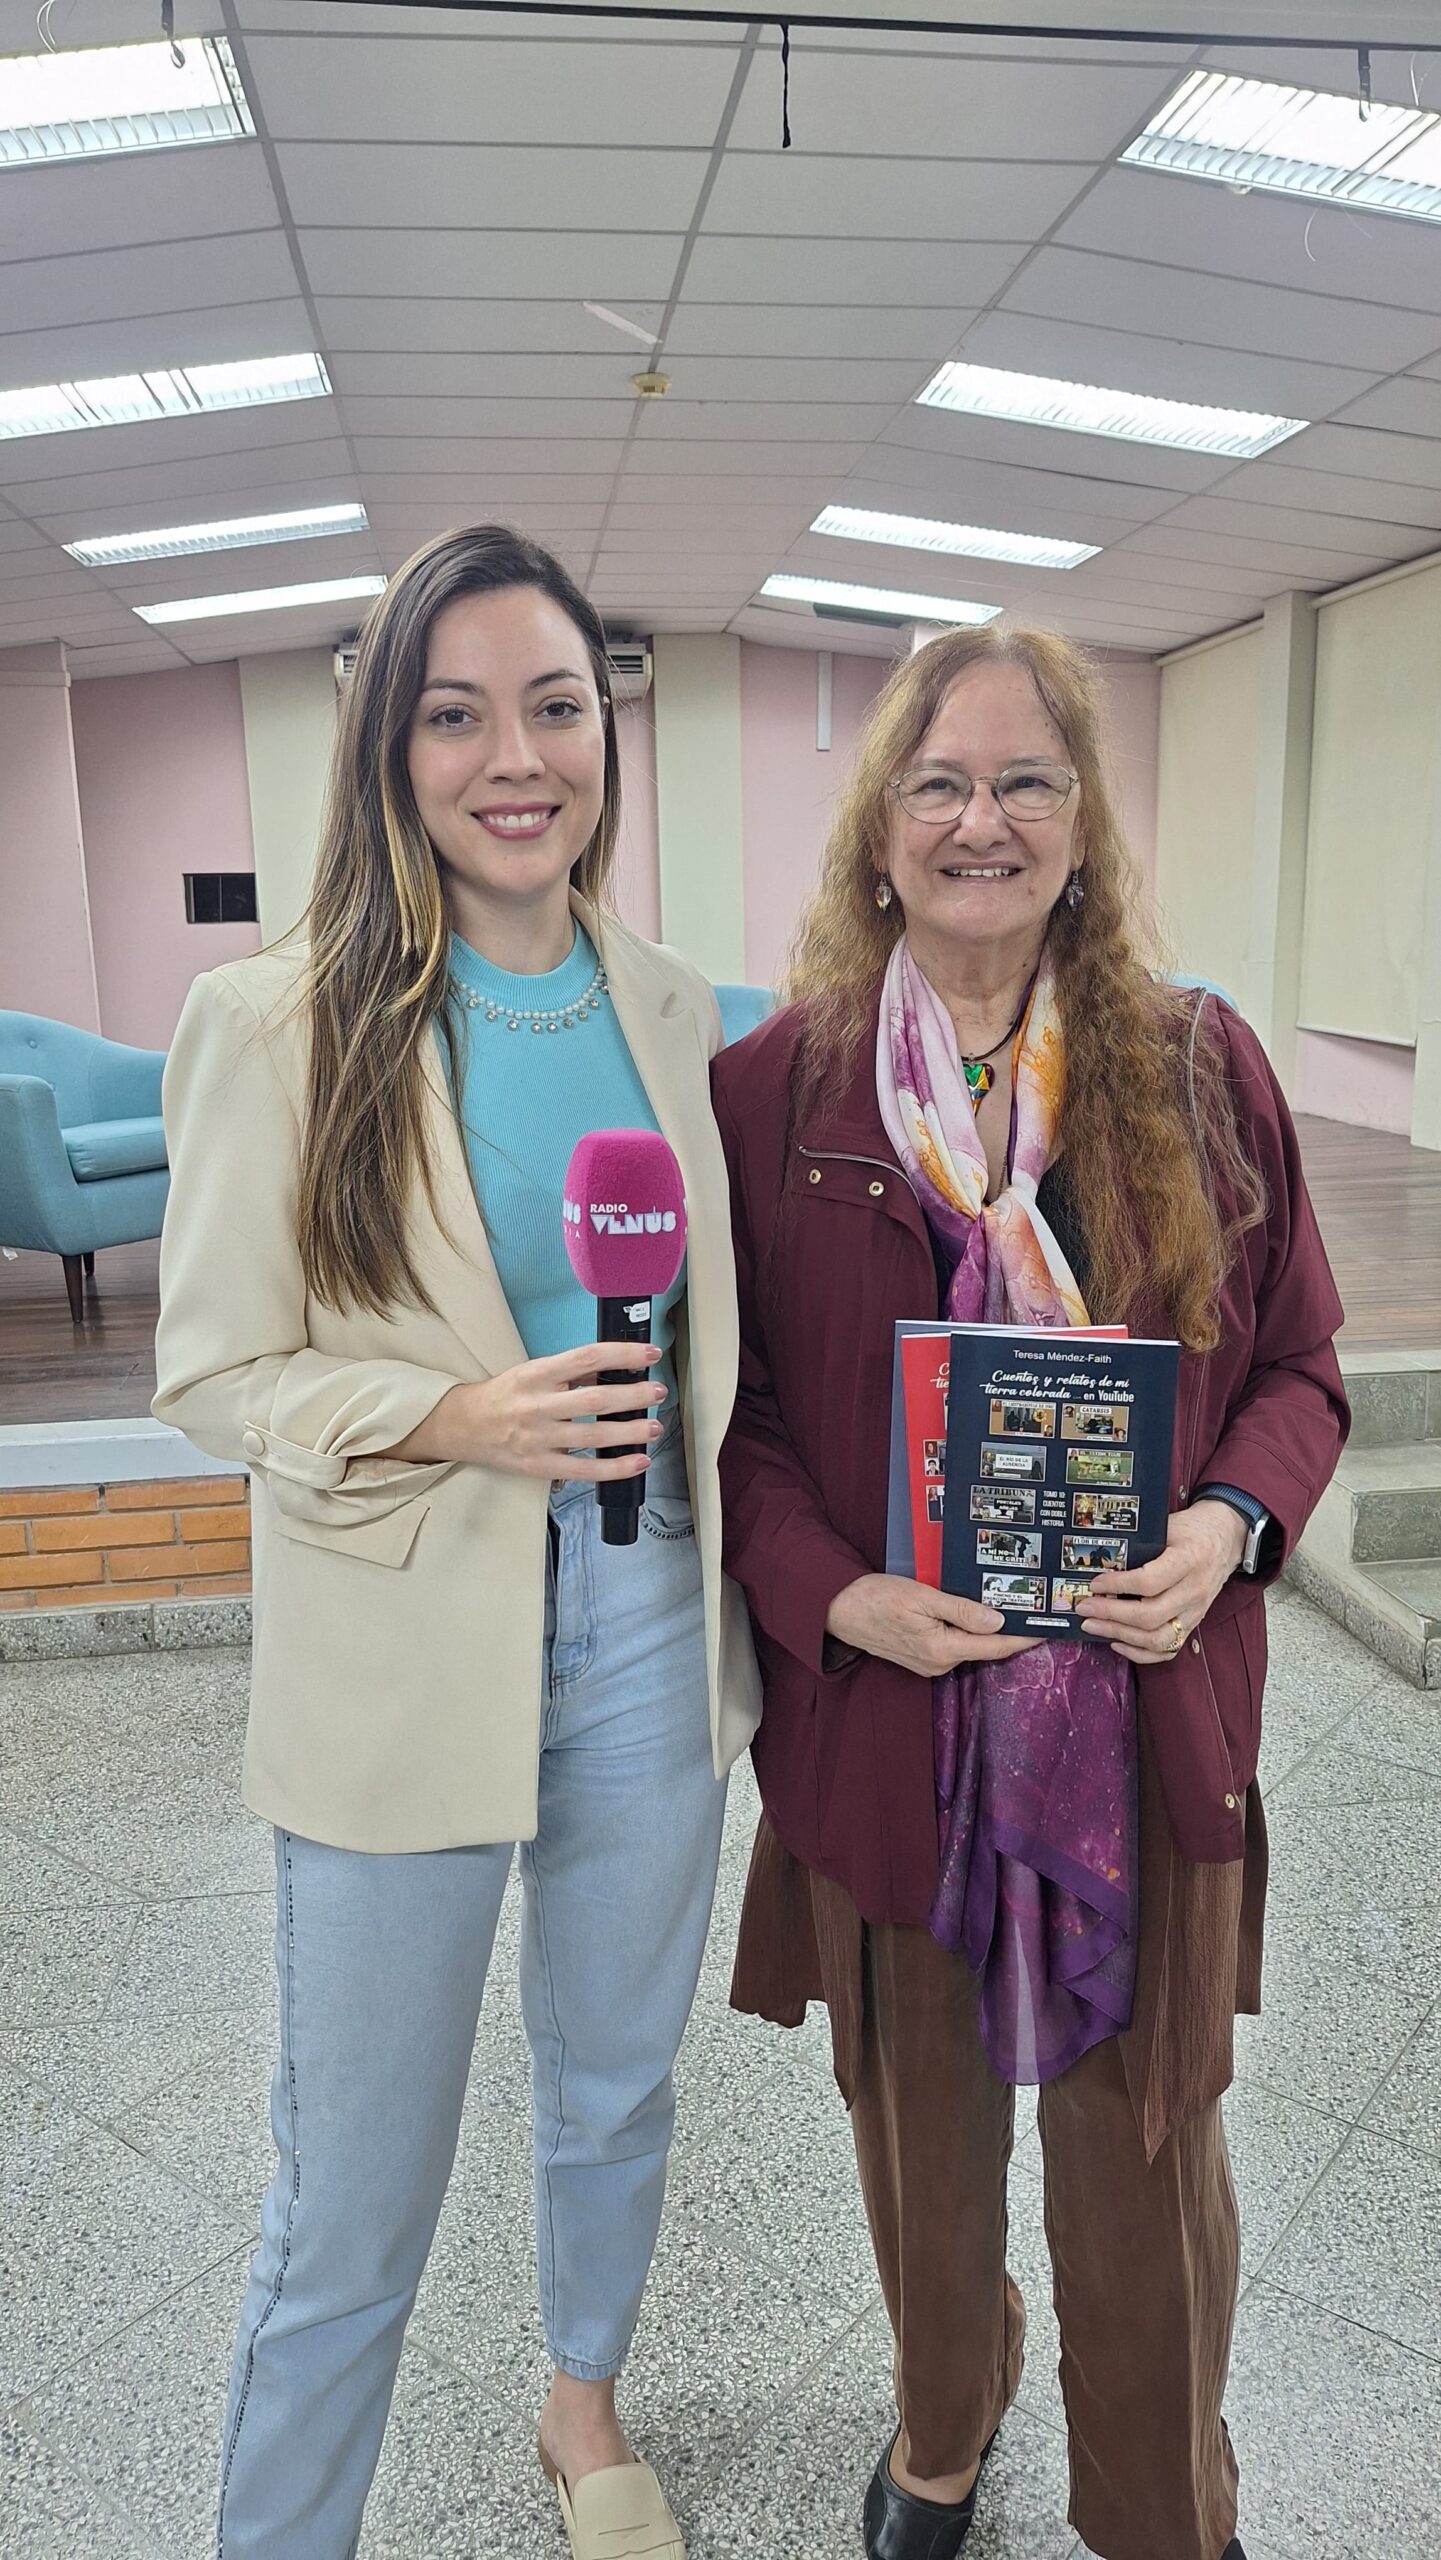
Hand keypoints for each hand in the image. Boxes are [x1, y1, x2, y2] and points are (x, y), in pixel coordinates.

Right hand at [390, 1343, 666, 1482]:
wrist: (463, 1426)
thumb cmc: (505, 1395)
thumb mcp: (533, 1372)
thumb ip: (572, 1373)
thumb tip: (617, 1371)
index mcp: (536, 1375)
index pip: (586, 1358)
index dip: (622, 1354)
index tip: (649, 1354)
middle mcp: (537, 1406)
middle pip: (594, 1400)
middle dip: (633, 1396)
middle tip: (657, 1392)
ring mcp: (538, 1439)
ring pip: (593, 1437)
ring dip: (630, 1433)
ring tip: (654, 1428)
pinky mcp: (539, 1466)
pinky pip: (583, 1471)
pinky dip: (614, 1468)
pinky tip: (638, 1462)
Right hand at [825, 1572, 1041, 1679]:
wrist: (839, 1610)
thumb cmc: (877, 1598)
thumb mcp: (923, 1597)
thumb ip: (962, 1610)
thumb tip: (998, 1620)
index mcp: (943, 1650)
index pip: (995, 1645)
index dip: (1024, 1637)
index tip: (1048, 1629)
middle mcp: (939, 1663)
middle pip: (985, 1648)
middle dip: (1009, 1632)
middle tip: (1034, 1611)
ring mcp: (929, 1664)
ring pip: (970, 1646)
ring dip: (988, 1631)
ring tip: (1011, 1610)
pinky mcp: (921, 1657)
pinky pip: (954, 1645)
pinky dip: (968, 1632)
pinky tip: (976, 1616)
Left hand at [1080, 1500, 1246, 1664]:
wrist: (1226, 1537)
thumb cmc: (1192, 1530)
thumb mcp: (1168, 1525)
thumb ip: (1140, 1542)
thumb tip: (1101, 1561)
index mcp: (1189, 1560)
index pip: (1150, 1582)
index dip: (1118, 1585)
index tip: (1095, 1583)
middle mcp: (1194, 1590)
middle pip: (1150, 1616)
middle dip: (1111, 1615)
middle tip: (1084, 1608)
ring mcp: (1196, 1611)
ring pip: (1157, 1638)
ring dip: (1121, 1635)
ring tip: (1093, 1626)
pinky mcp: (1193, 1624)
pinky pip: (1168, 1649)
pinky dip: (1140, 1652)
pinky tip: (1117, 1641)